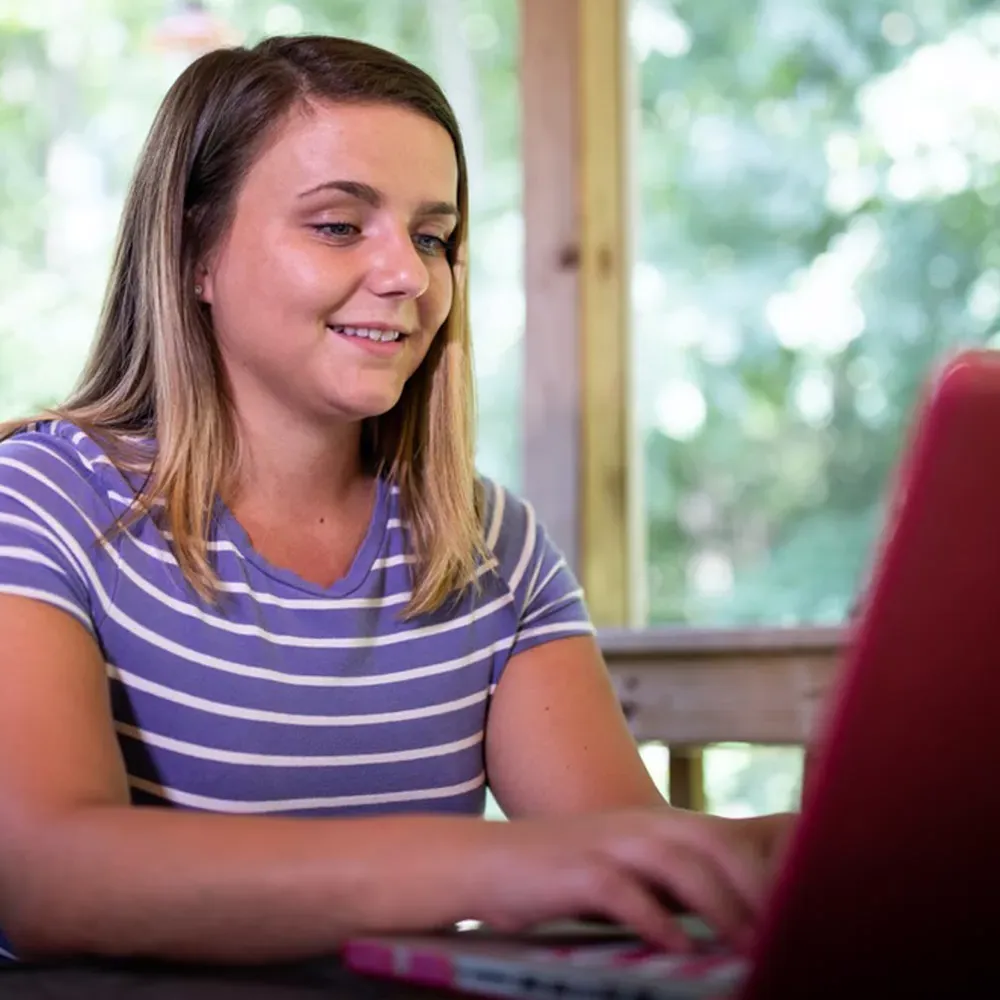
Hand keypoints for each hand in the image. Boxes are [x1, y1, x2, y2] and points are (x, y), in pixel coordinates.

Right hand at [466, 808, 777, 952]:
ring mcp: (607, 843)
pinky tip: (679, 948)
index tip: (807, 899)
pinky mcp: (576, 870)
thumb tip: (737, 918)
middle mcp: (638, 825)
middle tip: (792, 932)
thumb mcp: (625, 868)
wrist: (488, 862)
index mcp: (655, 824)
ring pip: (679, 863)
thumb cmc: (565, 876)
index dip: (770, 860)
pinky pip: (624, 892)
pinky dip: (656, 920)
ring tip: (752, 946)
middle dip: (759, 885)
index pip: (726, 834)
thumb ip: (673, 884)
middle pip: (714, 842)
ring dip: (720, 905)